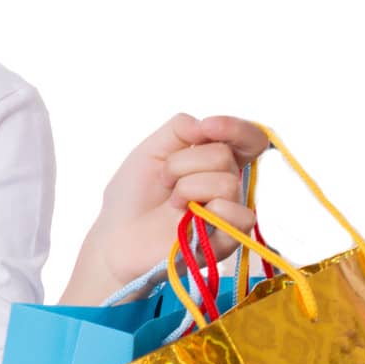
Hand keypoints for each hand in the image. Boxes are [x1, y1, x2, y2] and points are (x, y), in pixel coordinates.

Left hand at [59, 113, 269, 304]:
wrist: (116, 236)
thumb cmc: (132, 196)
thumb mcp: (150, 151)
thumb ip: (180, 129)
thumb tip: (209, 124)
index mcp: (213, 161)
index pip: (249, 139)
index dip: (235, 128)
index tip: (209, 128)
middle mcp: (228, 183)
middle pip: (224, 154)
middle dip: (182, 163)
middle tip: (164, 181)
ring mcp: (229, 211)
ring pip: (227, 181)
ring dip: (186, 188)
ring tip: (172, 203)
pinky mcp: (229, 239)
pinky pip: (240, 215)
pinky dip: (209, 212)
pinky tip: (187, 219)